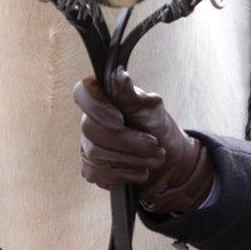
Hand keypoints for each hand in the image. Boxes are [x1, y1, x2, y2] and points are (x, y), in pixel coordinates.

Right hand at [73, 70, 214, 213]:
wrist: (168, 159)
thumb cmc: (157, 128)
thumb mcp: (151, 108)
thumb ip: (131, 94)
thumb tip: (118, 75)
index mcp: (102, 99)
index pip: (82, 93)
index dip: (97, 108)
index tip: (120, 121)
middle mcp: (90, 121)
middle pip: (92, 130)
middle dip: (128, 141)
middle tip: (154, 145)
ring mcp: (88, 146)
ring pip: (96, 154)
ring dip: (132, 159)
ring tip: (154, 158)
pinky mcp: (92, 169)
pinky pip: (98, 174)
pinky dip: (125, 174)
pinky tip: (140, 171)